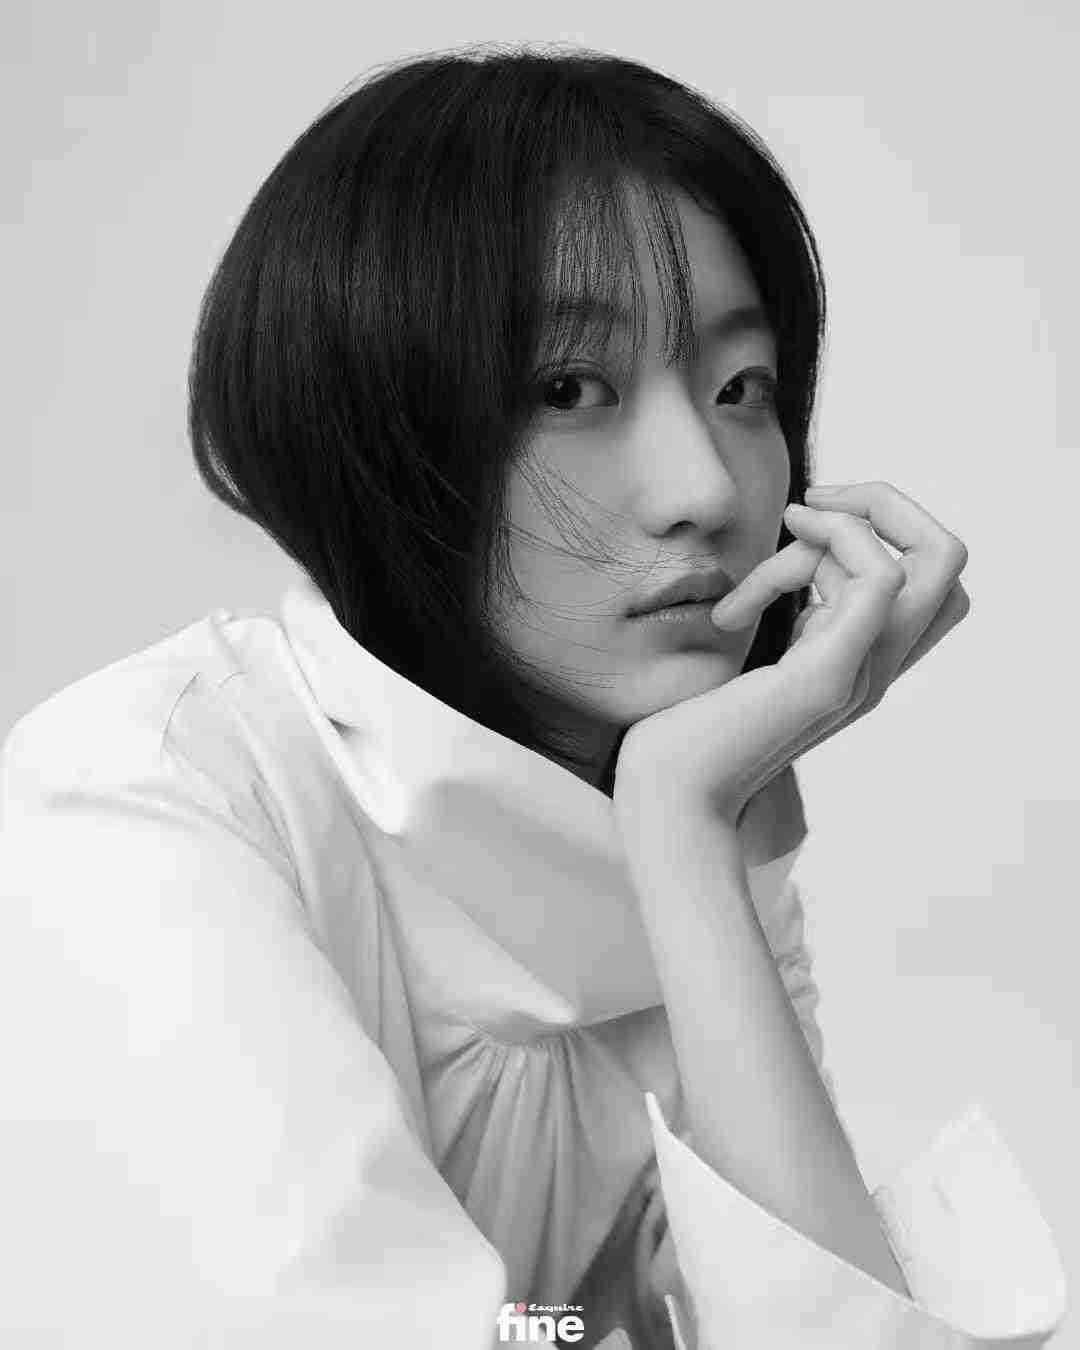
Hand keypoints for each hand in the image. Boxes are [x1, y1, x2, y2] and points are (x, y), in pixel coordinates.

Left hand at [613, 481, 969, 822]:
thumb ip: (789, 618)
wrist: (668, 797)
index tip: (799, 527)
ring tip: (782, 530)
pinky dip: (840, 535)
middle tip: (807, 506)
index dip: (876, 532)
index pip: (924, 582)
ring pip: (934, 559)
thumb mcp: (752, 657)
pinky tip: (784, 537)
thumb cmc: (687, 733)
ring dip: (854, 516)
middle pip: (949, 563)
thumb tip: (797, 557)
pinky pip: (880, 578)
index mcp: (859, 665)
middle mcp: (874, 670)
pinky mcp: (827, 676)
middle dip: (887, 506)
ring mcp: (861, 674)